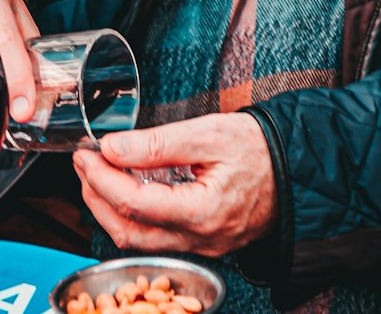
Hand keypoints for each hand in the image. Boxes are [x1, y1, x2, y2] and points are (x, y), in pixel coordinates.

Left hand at [73, 113, 277, 256]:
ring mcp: (200, 247)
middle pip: (128, 231)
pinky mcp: (201, 244)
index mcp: (202, 211)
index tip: (86, 153)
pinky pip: (156, 239)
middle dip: (96, 198)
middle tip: (83, 164)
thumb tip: (113, 148)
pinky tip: (125, 190)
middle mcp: (199, 239)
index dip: (101, 178)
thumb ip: (159, 143)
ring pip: (139, 241)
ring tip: (96, 175)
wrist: (296, 170)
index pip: (133, 202)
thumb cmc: (258, 148)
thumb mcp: (209, 132)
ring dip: (109, 210)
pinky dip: (132, 216)